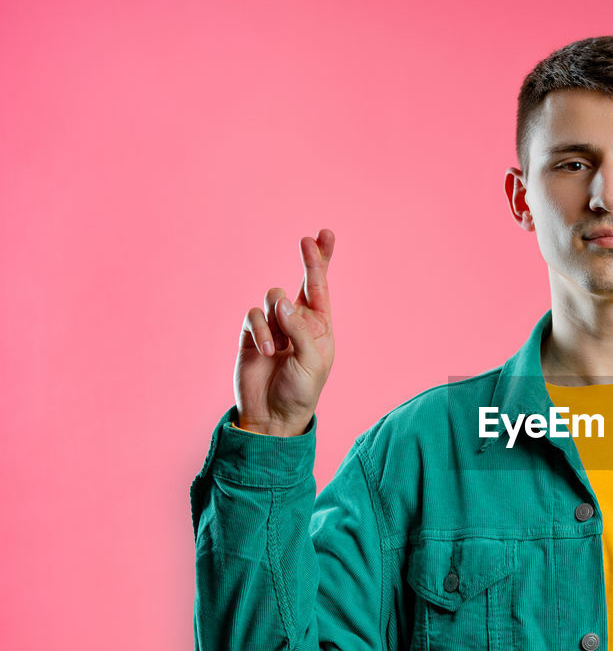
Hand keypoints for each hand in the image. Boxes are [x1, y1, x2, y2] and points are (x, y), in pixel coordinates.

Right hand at [233, 229, 335, 435]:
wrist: (273, 416)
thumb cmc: (300, 391)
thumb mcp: (311, 362)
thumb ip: (299, 330)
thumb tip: (281, 301)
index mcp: (319, 326)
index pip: (320, 287)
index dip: (321, 260)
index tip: (324, 234)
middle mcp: (297, 321)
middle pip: (299, 281)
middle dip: (307, 260)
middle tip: (307, 240)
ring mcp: (273, 326)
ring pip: (272, 297)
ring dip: (277, 319)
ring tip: (279, 348)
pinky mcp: (250, 334)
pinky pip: (253, 316)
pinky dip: (260, 332)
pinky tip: (266, 352)